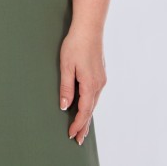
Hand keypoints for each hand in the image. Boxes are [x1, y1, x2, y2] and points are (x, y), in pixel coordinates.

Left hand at [59, 27, 106, 145]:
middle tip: (78, 139)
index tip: (71, 134)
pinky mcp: (100, 73)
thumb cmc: (76, 44)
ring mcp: (101, 78)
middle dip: (84, 125)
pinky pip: (95, 94)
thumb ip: (66, 87)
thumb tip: (65, 106)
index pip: (84, 110)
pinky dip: (90, 104)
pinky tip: (87, 106)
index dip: (78, 124)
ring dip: (88, 115)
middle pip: (91, 109)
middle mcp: (99, 84)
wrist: (89, 28)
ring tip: (82, 127)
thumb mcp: (66, 66)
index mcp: (90, 84)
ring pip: (94, 102)